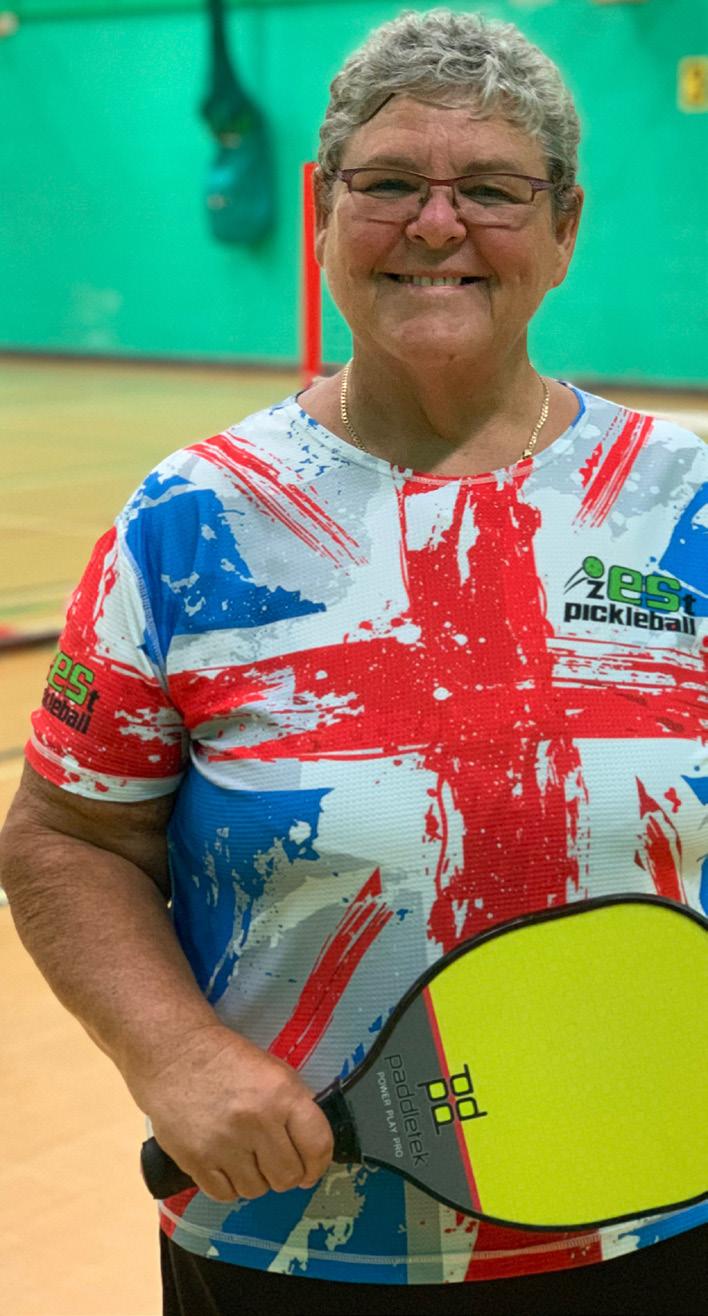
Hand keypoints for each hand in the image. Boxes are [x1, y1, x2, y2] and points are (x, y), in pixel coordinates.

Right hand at [127, 1023, 333, 1201]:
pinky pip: (225, 1194)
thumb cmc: (229, 1061)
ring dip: (255, 1179)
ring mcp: (224, 1144)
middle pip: (288, 1177)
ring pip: (257, 1190)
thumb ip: (296, 1108)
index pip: (318, 1146)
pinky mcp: (195, 1160)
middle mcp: (256, 1121)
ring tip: (244, 1156)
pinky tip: (224, 1163)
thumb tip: (312, 1153)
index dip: (319, 1165)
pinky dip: (228, 1185)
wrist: (175, 1054)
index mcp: (282, 1094)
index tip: (311, 1169)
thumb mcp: (275, 1072)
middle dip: (285, 1173)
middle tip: (272, 1161)